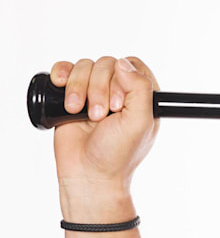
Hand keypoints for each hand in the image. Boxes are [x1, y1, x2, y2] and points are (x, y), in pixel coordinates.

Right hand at [50, 56, 159, 209]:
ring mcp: (93, 93)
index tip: (118, 104)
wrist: (87, 174)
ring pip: (85, 66)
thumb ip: (140, 89)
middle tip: (99, 115)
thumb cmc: (117, 154)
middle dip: (98, 88)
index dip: (122, 78)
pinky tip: (60, 86)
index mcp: (141, 96)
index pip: (133, 65)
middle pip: (107, 64)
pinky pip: (64, 71)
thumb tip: (123, 63)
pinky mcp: (70, 97)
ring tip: (78, 111)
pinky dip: (61, 74)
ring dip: (78, 87)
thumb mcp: (139, 122)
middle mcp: (118, 91)